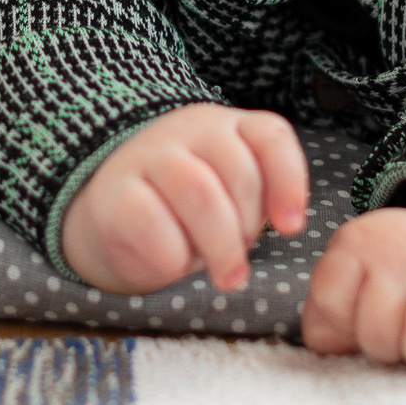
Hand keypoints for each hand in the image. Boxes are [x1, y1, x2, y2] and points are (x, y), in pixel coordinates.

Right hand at [60, 104, 309, 293]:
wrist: (115, 220)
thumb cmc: (189, 212)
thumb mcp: (233, 200)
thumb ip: (261, 199)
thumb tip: (290, 222)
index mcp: (227, 127)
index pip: (270, 136)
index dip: (289, 182)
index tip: (291, 228)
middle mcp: (189, 131)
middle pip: (237, 169)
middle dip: (247, 226)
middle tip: (240, 261)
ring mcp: (148, 156)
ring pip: (198, 190)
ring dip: (220, 244)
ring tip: (227, 277)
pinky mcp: (113, 193)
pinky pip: (151, 220)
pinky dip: (173, 254)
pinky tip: (174, 264)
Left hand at [301, 186, 405, 372]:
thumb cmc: (400, 287)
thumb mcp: (353, 291)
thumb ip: (327, 320)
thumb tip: (331, 346)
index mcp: (360, 243)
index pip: (332, 302)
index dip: (347, 325)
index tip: (364, 320)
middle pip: (379, 331)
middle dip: (389, 348)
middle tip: (405, 336)